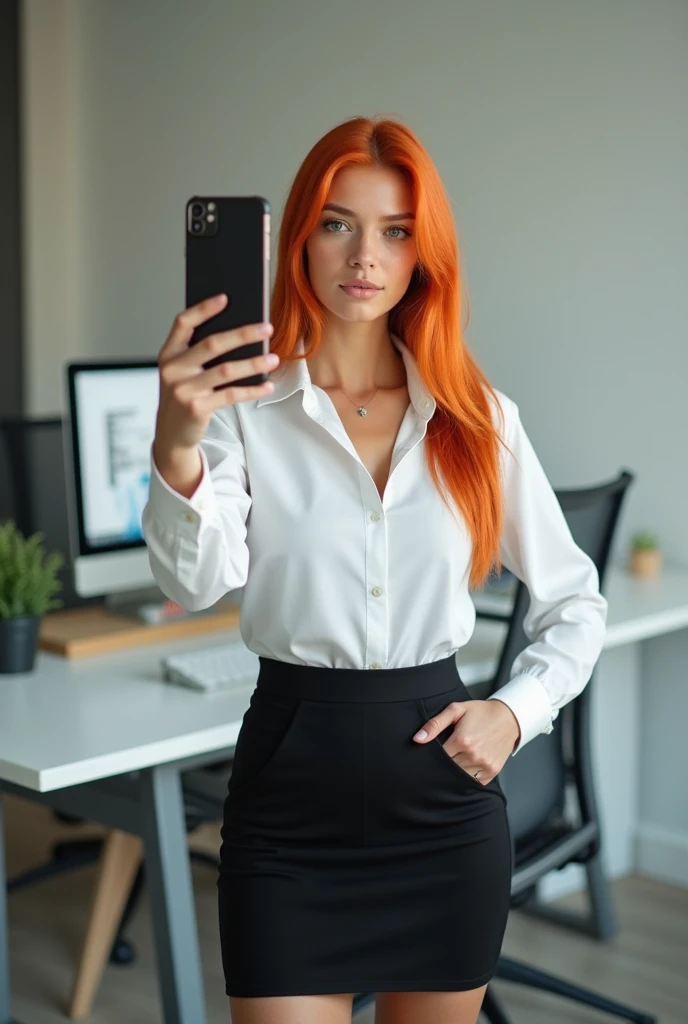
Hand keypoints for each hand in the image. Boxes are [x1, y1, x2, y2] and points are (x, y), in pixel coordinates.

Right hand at [154, 294, 278, 455]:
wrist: (171, 433)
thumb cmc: (184, 394)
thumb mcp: (184, 371)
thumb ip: (200, 353)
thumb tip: (241, 332)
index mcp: (168, 353)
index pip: (183, 323)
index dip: (204, 309)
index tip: (226, 298)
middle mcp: (172, 369)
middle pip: (211, 344)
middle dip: (242, 334)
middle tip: (267, 328)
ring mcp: (183, 390)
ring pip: (225, 371)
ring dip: (253, 363)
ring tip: (274, 359)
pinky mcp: (196, 408)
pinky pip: (230, 395)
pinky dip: (251, 390)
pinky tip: (267, 385)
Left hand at [412, 698, 520, 783]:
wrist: (508, 718)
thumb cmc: (481, 712)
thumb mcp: (456, 710)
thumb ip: (435, 724)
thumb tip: (417, 739)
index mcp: (462, 740)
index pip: (439, 756)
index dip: (433, 755)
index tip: (432, 751)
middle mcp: (473, 755)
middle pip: (448, 768)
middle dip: (443, 763)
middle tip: (445, 754)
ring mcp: (484, 765)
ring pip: (459, 777)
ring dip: (454, 771)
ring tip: (456, 758)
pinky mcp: (492, 771)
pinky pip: (473, 781)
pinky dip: (467, 777)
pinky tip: (466, 766)